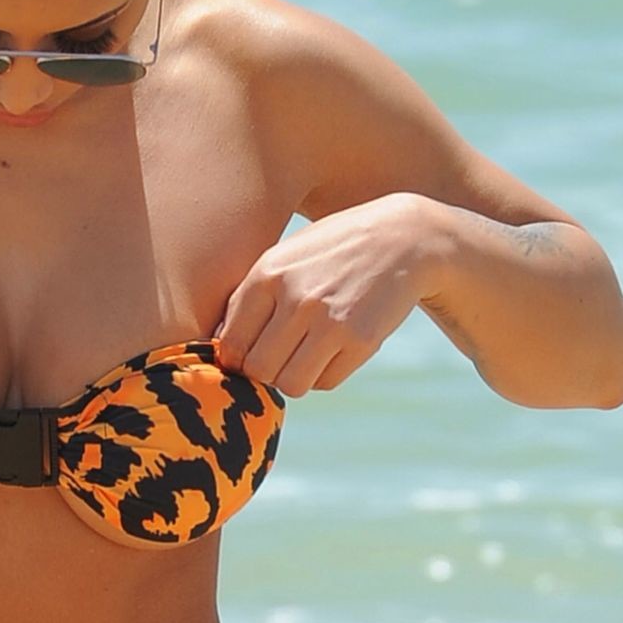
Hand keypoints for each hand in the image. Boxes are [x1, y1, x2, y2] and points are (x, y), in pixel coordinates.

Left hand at [211, 192, 441, 395]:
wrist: (403, 238)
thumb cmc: (331, 250)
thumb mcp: (284, 257)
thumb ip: (249, 298)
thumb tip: (219, 350)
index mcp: (267, 274)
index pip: (230, 344)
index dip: (235, 359)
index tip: (248, 354)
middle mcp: (296, 298)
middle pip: (257, 369)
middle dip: (264, 371)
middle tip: (278, 357)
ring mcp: (330, 321)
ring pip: (290, 384)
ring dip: (293, 378)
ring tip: (303, 355)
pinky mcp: (361, 340)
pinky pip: (325, 382)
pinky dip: (324, 374)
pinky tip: (333, 349)